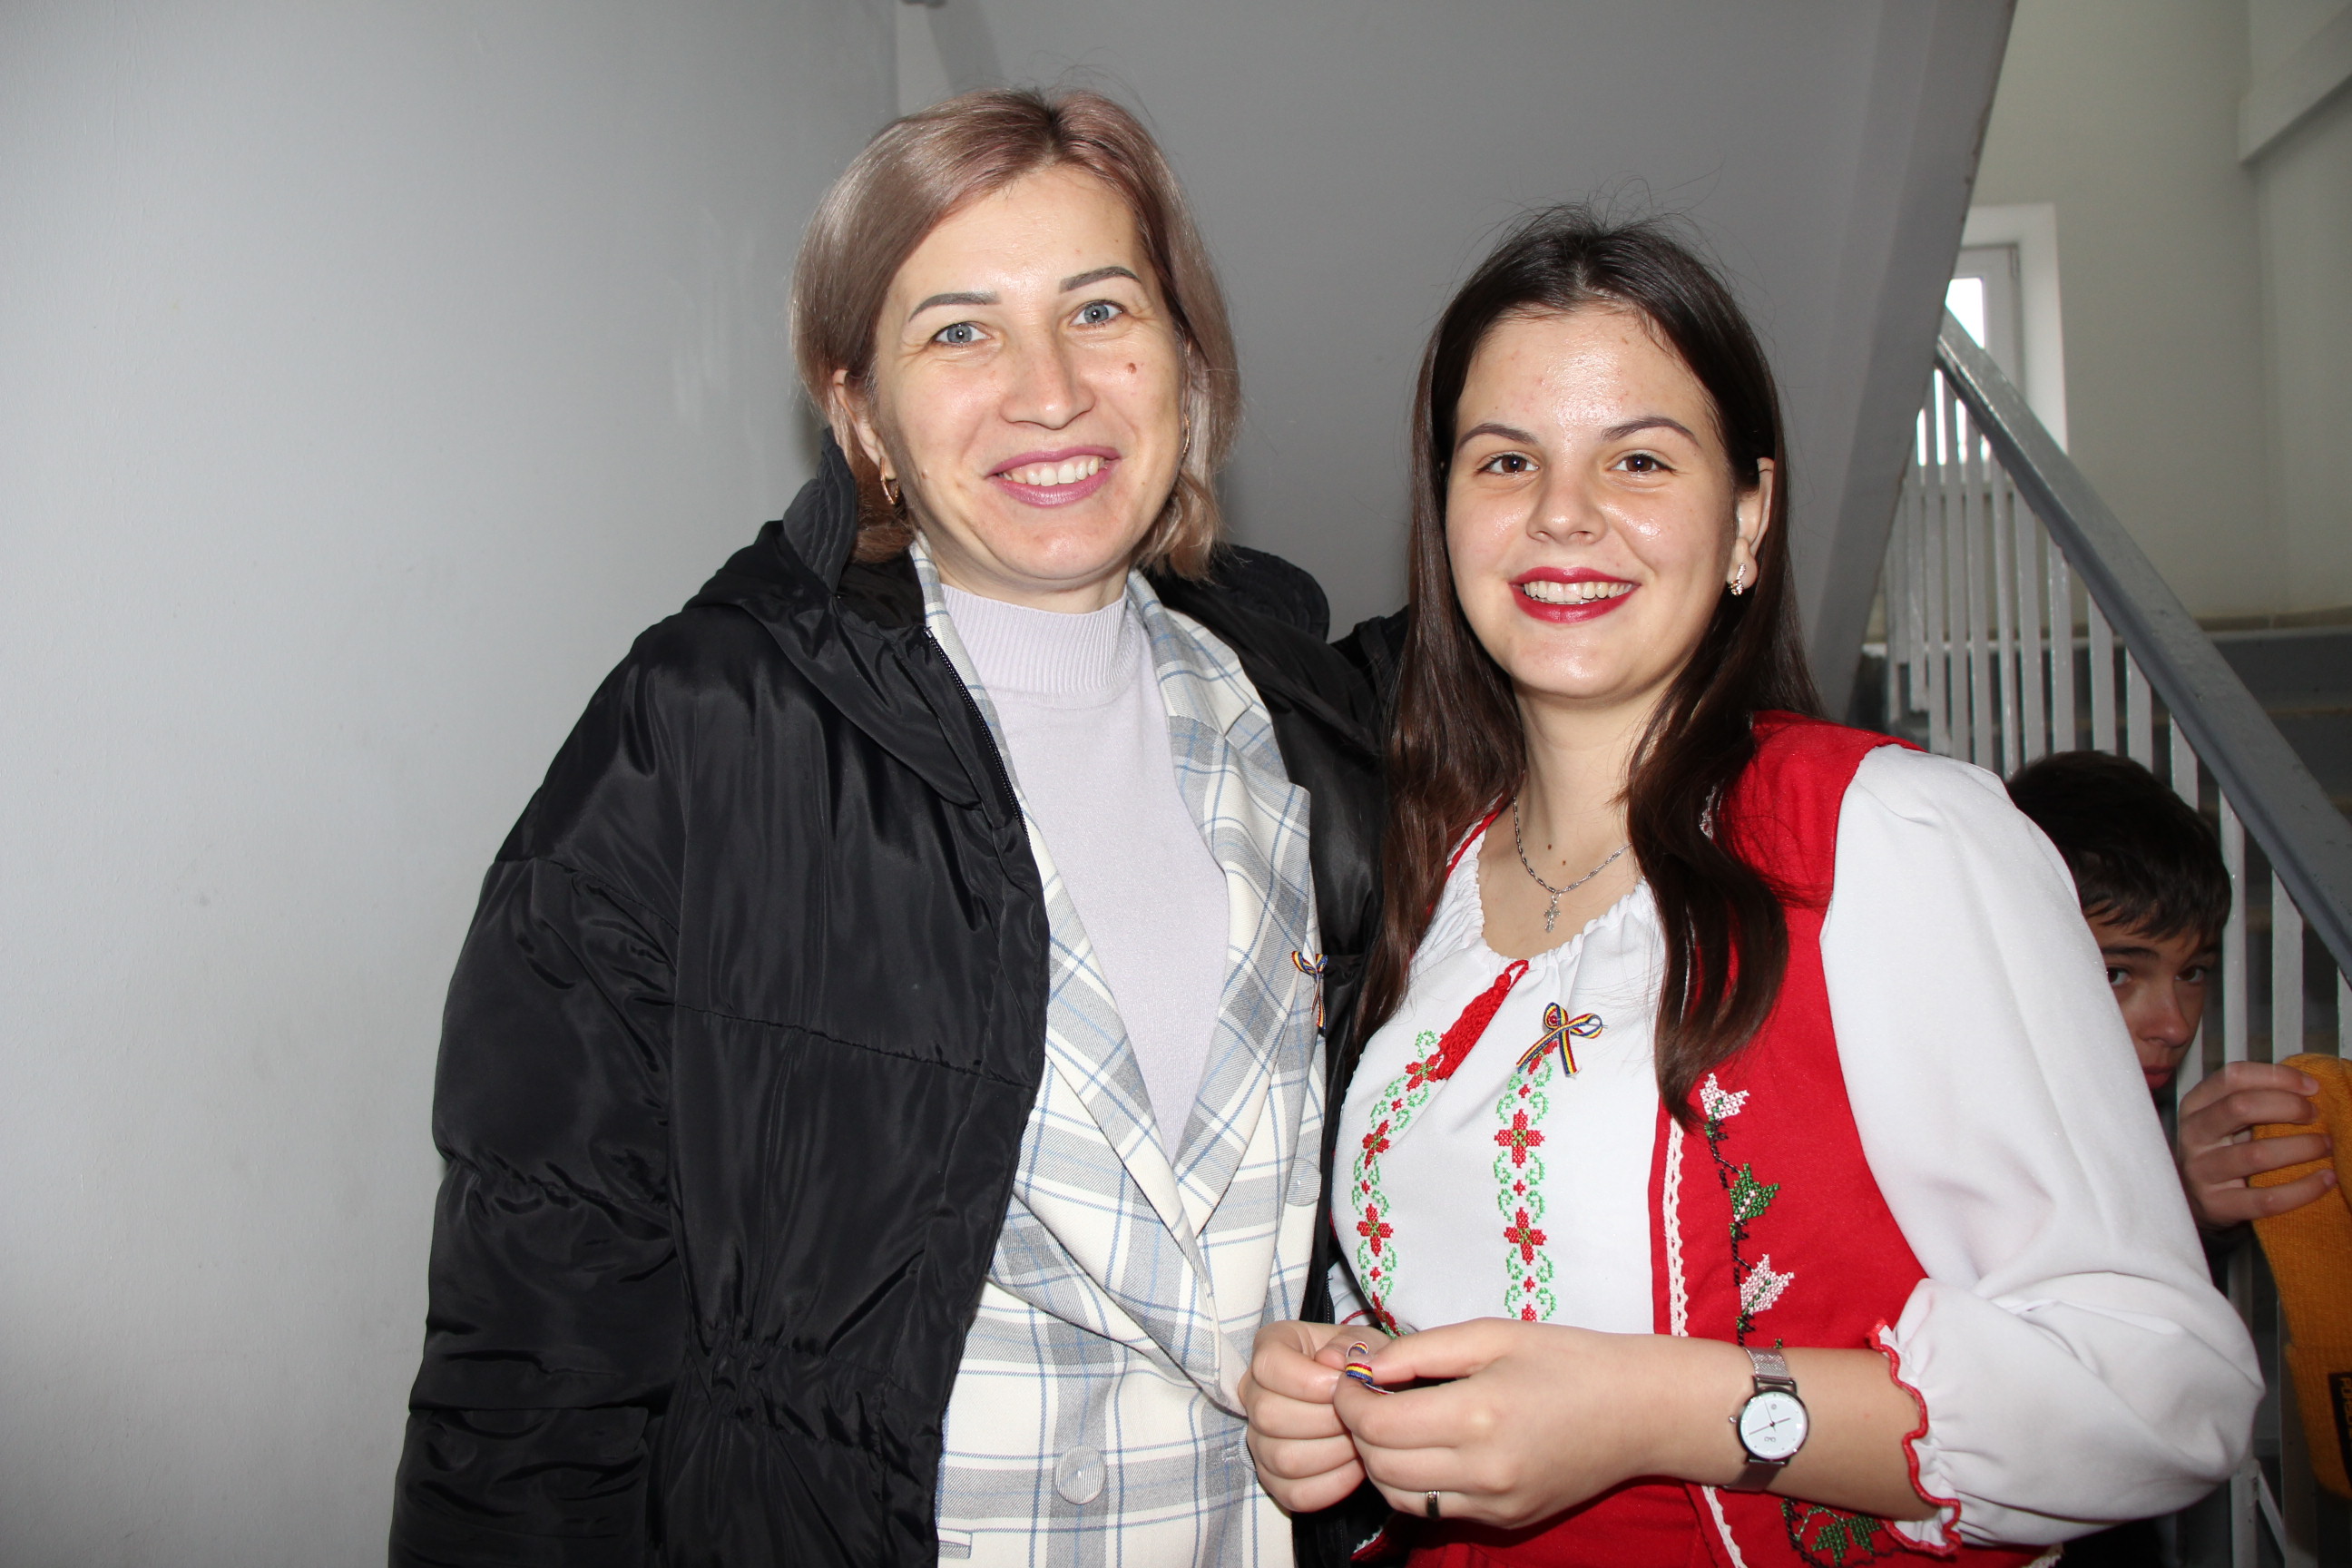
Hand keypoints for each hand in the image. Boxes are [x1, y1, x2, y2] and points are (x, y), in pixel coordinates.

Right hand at [1240, 1320, 1365, 1513]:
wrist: (1363, 1398)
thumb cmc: (1359, 1365)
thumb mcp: (1364, 1343)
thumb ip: (1351, 1346)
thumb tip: (1333, 1361)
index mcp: (1270, 1347)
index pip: (1269, 1366)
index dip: (1310, 1380)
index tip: (1345, 1386)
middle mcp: (1253, 1392)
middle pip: (1269, 1415)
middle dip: (1326, 1420)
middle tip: (1358, 1418)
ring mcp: (1258, 1438)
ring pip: (1282, 1458)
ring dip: (1333, 1453)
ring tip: (1361, 1441)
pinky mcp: (1273, 1477)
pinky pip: (1295, 1493)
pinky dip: (1333, 1484)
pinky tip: (1355, 1466)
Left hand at [1330, 1320, 1736, 1528]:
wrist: (1640, 1411)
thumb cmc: (1568, 1360)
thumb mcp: (1492, 1334)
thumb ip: (1419, 1351)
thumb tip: (1363, 1367)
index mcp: (1478, 1415)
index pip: (1377, 1425)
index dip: (1349, 1400)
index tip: (1352, 1378)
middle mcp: (1484, 1471)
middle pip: (1380, 1466)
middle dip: (1359, 1431)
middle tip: (1367, 1398)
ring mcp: (1496, 1503)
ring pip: (1400, 1497)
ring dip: (1381, 1462)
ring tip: (1396, 1423)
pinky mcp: (1508, 1520)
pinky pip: (1437, 1510)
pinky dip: (1416, 1483)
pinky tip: (1430, 1447)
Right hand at [2178, 1062, 2334, 1226]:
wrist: (2194, 1200)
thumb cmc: (2223, 1151)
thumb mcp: (2227, 1120)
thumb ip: (2255, 1099)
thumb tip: (2309, 1086)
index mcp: (2195, 1105)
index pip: (2233, 1077)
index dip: (2276, 1077)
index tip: (2311, 1087)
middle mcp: (2193, 1135)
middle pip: (2239, 1107)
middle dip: (2288, 1107)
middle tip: (2316, 1116)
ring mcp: (2201, 1171)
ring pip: (2256, 1154)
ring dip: (2302, 1147)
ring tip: (2326, 1146)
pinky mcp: (2217, 1205)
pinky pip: (2267, 1198)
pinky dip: (2304, 1188)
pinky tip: (2326, 1179)